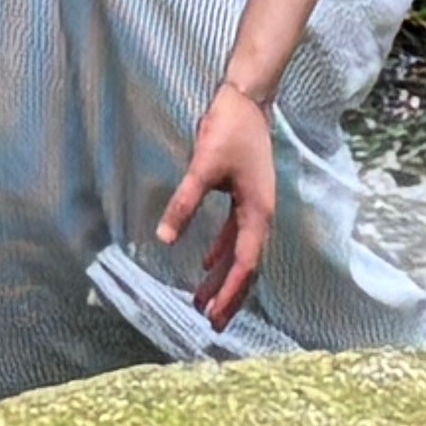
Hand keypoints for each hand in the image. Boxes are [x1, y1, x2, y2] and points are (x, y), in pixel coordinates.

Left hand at [158, 76, 279, 327]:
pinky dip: (220, 252)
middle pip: (246, 267)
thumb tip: (164, 238)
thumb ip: (184, 202)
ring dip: (223, 278)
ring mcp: (254, 208)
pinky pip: (233, 236)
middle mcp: (261, 217)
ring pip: (239, 254)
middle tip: (213, 325)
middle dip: (229, 296)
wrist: (247, 100)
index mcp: (258, 214)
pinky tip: (205, 265)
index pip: (244, 265)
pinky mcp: (244, 197)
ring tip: (203, 304)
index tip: (215, 315)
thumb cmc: (229, 131)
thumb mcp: (203, 167)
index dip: (229, 292)